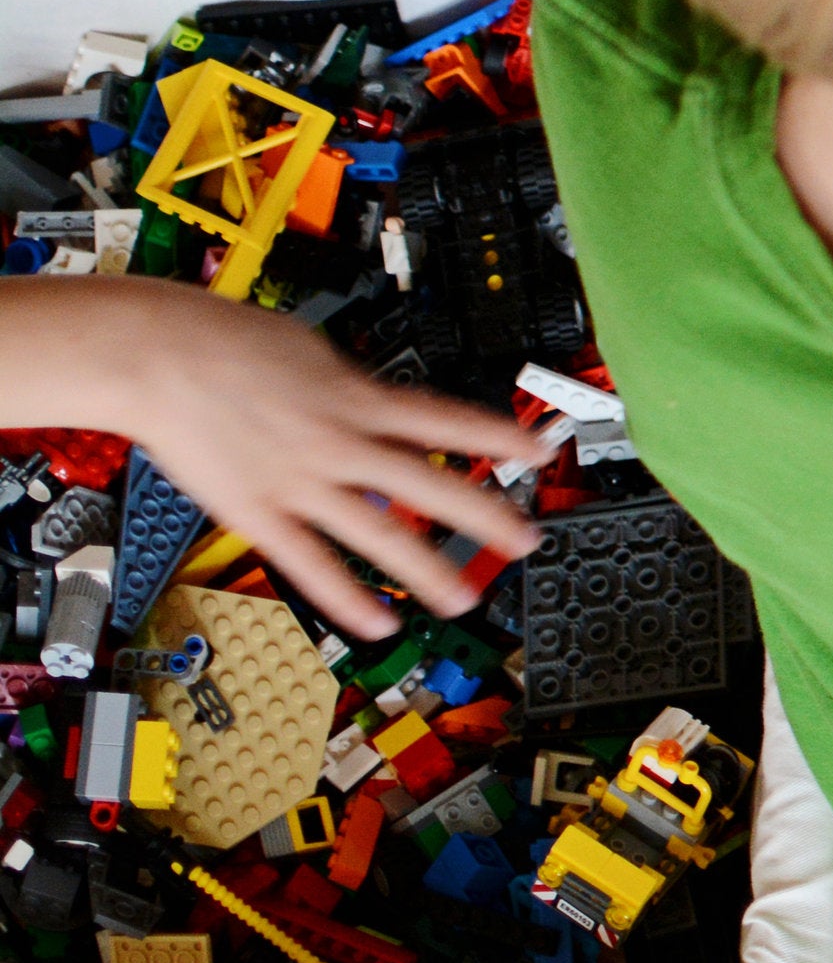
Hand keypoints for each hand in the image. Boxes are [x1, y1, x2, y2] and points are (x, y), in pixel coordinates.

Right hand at [0, 276, 542, 636]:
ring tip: (466, 598)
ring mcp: (302, 481)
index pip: (448, 420)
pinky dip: (346, 597)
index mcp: (360, 397)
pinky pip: (311, 564)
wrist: (161, 353)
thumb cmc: (231, 340)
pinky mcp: (258, 512)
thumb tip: (377, 403)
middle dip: (485, 515)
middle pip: (431, 483)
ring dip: (428, 569)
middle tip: (526, 540)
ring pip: (380, 533)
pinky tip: (376, 622)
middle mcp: (342, 442)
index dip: (501, 437)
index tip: (541, 452)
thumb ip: (352, 386)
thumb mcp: (316, 351)